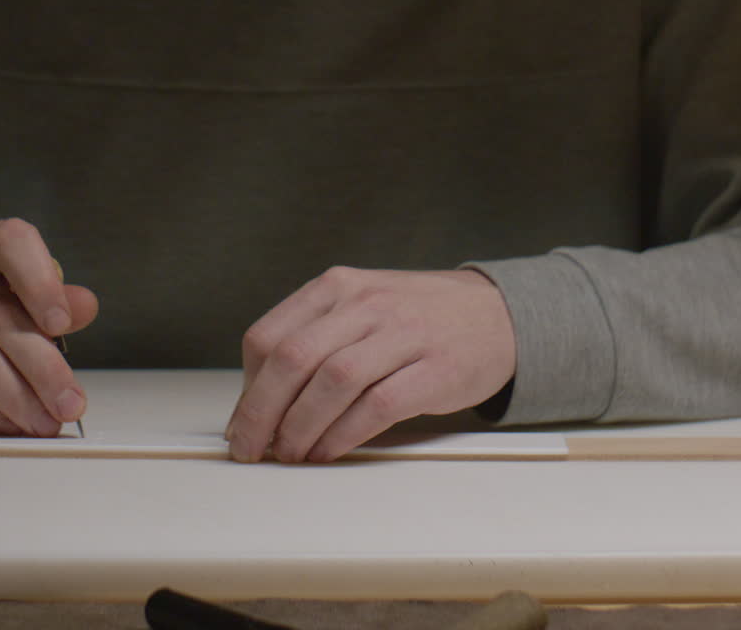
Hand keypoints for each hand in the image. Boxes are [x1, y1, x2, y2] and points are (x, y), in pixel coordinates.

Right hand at [0, 218, 98, 434]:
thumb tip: (86, 307)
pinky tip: (1, 423)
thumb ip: (53, 298)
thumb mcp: (11, 288)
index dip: (39, 283)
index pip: (12, 243)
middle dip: (42, 369)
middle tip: (70, 405)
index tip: (62, 325)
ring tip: (42, 423)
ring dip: (13, 397)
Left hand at [227, 267, 514, 462]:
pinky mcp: (436, 369)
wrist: (499, 315)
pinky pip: (377, 406)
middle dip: (261, 413)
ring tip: (290, 454)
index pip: (269, 336)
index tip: (241, 422)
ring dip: (300, 428)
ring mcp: (403, 334)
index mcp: (337, 287)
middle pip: (293, 359)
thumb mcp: (360, 308)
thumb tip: (259, 400)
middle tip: (251, 447)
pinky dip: (343, 435)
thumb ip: (313, 341)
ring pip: (331, 382)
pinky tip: (329, 451)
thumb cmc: (418, 319)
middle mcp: (366, 304)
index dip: (247, 387)